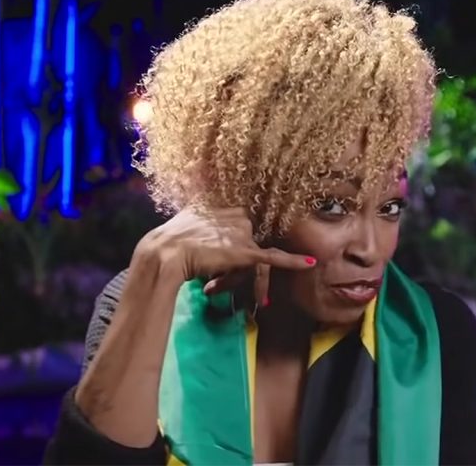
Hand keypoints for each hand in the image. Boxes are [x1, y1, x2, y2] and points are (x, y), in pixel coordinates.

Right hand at [138, 206, 314, 305]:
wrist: (165, 254)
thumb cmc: (171, 239)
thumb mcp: (186, 214)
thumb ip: (195, 204)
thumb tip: (193, 179)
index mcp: (225, 205)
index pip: (241, 222)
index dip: (237, 239)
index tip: (235, 248)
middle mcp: (237, 215)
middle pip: (249, 238)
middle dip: (239, 260)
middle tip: (223, 277)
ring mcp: (242, 234)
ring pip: (256, 253)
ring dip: (250, 275)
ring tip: (249, 295)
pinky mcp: (246, 253)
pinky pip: (273, 257)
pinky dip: (293, 261)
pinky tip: (310, 263)